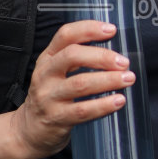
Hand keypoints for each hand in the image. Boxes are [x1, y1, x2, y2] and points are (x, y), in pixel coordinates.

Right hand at [13, 18, 134, 158]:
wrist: (30, 130)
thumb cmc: (51, 96)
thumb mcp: (56, 72)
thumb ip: (77, 59)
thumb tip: (114, 53)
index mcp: (47, 58)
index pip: (66, 35)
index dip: (89, 29)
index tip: (111, 30)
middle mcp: (45, 74)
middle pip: (72, 56)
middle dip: (102, 57)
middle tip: (124, 62)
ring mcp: (49, 96)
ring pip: (80, 83)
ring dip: (108, 80)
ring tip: (127, 79)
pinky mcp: (56, 118)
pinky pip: (83, 110)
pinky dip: (104, 105)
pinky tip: (119, 100)